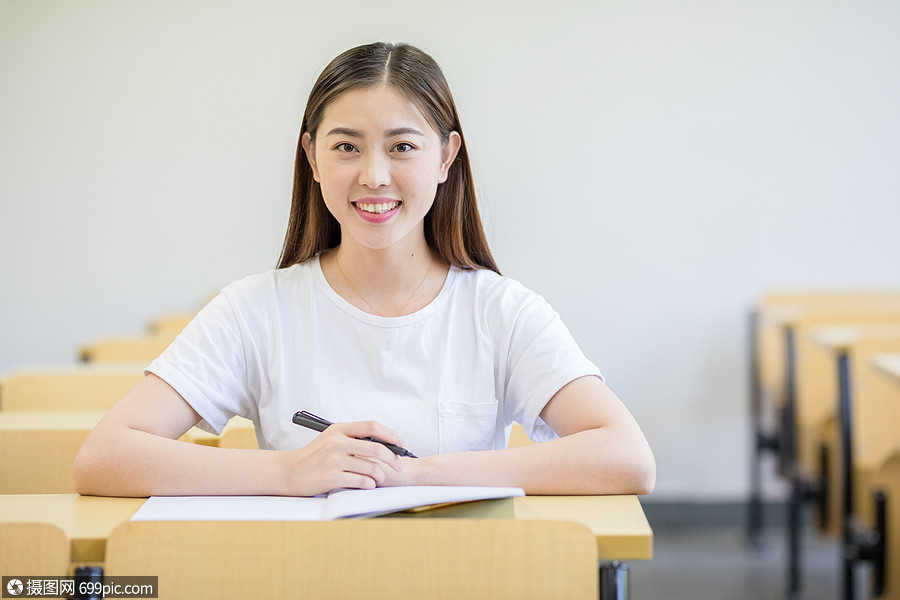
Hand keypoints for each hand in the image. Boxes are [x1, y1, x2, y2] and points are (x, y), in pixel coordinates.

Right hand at [278, 420, 404, 495]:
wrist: (289, 471)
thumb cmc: (313, 456)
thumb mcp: (330, 439)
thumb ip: (352, 437)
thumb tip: (382, 442)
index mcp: (339, 429)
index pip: (372, 426)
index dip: (390, 434)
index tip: (401, 443)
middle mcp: (337, 442)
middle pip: (376, 448)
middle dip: (393, 459)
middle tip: (399, 466)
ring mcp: (334, 460)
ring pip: (371, 468)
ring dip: (380, 475)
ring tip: (379, 478)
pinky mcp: (331, 477)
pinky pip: (361, 482)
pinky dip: (369, 485)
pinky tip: (367, 485)